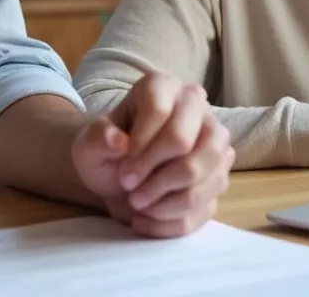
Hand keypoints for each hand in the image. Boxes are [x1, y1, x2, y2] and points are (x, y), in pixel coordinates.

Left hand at [71, 72, 234, 237]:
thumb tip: (117, 140)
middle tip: (130, 189)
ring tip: (138, 204)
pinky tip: (147, 219)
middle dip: (154, 176)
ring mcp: (215, 143)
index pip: (160, 112)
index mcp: (163, 87)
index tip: (122, 171)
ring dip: (165, 201)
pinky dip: (172, 221)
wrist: (121, 175)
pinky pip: (204, 206)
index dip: (140, 148)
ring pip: (203, 176)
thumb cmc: (108, 151)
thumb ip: (96, 138)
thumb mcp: (89, 144)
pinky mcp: (220, 177)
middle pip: (186, 143)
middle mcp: (197, 108)